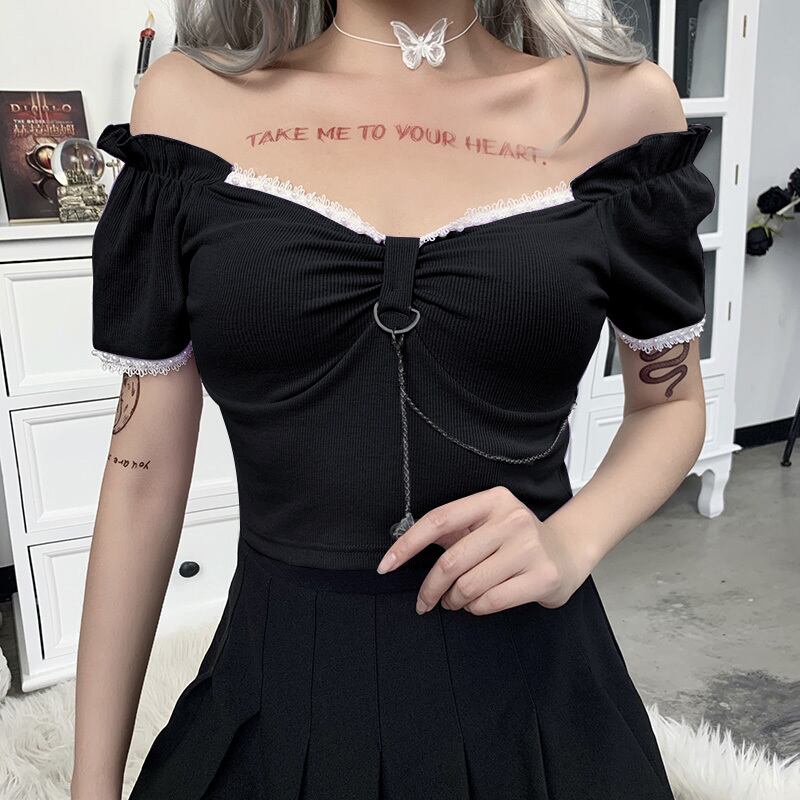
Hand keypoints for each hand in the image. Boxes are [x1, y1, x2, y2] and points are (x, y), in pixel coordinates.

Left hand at [376, 486, 596, 614]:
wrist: (568, 552)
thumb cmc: (516, 540)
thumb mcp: (486, 524)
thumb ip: (452, 532)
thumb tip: (404, 545)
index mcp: (492, 500)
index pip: (439, 520)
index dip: (408, 544)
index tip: (386, 566)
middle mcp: (511, 519)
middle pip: (451, 561)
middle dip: (431, 588)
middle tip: (426, 601)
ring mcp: (529, 547)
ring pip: (469, 585)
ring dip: (454, 600)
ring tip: (456, 601)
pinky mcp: (542, 576)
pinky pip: (490, 602)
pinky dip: (475, 609)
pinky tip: (476, 605)